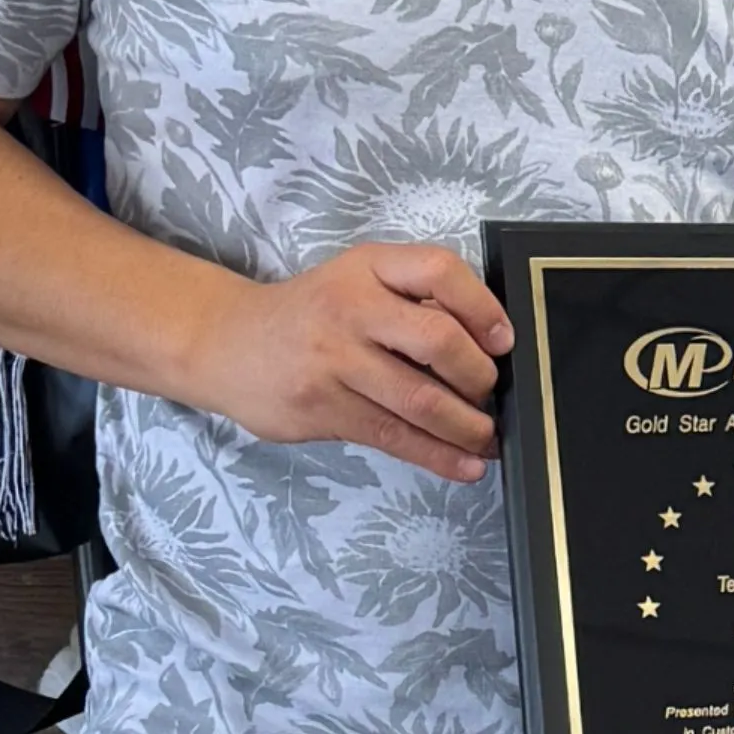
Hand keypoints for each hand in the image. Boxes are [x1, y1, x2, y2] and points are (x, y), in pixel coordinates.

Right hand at [182, 242, 511, 480]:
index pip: (438, 271)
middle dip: (479, 376)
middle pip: (437, 340)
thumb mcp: (359, 280)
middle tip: (492, 394)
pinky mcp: (322, 408)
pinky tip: (464, 465)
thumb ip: (413, 297)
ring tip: (488, 439)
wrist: (228, 343)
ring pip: (418, 399)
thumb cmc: (312, 312)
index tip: (505, 341)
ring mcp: (334, 362)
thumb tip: (489, 344)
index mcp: (369, 267)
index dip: (483, 307)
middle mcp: (351, 309)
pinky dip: (436, 455)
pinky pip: (392, 436)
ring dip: (467, 426)